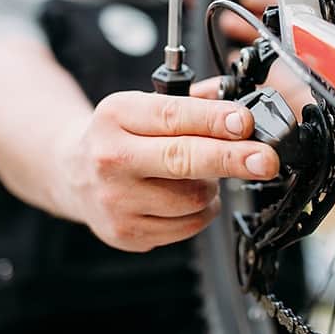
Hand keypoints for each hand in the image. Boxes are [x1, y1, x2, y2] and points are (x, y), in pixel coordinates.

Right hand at [60, 90, 278, 251]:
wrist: (70, 173)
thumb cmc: (118, 135)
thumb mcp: (143, 105)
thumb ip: (192, 100)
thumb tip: (237, 101)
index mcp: (116, 115)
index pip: (172, 116)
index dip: (213, 120)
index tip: (244, 123)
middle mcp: (110, 157)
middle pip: (183, 159)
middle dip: (231, 159)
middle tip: (264, 159)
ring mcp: (115, 200)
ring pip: (192, 197)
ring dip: (212, 186)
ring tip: (199, 175)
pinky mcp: (125, 233)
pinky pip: (187, 226)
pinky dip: (200, 211)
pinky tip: (186, 197)